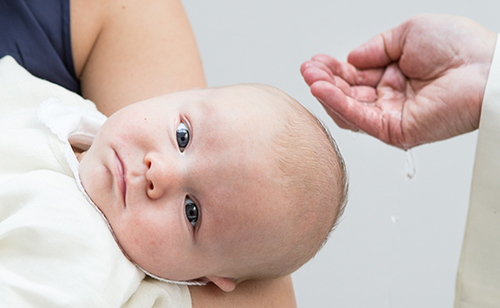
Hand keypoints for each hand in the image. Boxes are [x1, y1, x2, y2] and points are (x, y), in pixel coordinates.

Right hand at [301, 14, 496, 148]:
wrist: (486, 68)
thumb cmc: (460, 48)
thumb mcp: (408, 33)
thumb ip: (375, 47)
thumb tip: (351, 58)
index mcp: (395, 75)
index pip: (356, 76)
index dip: (334, 69)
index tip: (316, 61)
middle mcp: (392, 98)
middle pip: (348, 93)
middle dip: (325, 80)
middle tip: (308, 69)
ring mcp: (392, 116)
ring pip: (349, 108)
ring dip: (327, 93)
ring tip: (311, 77)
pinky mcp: (395, 130)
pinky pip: (360, 119)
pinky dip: (338, 104)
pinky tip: (321, 89)